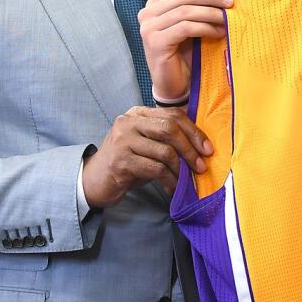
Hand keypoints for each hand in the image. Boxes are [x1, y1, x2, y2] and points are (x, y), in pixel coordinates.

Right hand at [82, 106, 213, 207]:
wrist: (93, 180)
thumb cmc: (126, 162)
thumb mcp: (146, 144)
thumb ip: (165, 138)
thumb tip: (200, 145)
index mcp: (138, 113)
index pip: (173, 115)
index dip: (194, 131)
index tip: (207, 149)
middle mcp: (128, 122)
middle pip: (170, 129)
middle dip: (190, 148)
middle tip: (201, 166)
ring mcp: (123, 141)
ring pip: (165, 151)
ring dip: (181, 169)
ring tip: (187, 180)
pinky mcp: (121, 161)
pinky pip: (155, 169)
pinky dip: (169, 180)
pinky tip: (172, 189)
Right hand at [138, 0, 232, 102]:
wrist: (174, 83)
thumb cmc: (183, 54)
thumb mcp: (190, 24)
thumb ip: (196, 6)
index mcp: (154, 5)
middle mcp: (148, 14)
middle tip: (229, 1)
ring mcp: (149, 28)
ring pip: (185, 11)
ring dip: (211, 13)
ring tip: (226, 19)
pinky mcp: (156, 42)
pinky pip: (185, 28)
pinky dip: (205, 27)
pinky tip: (217, 32)